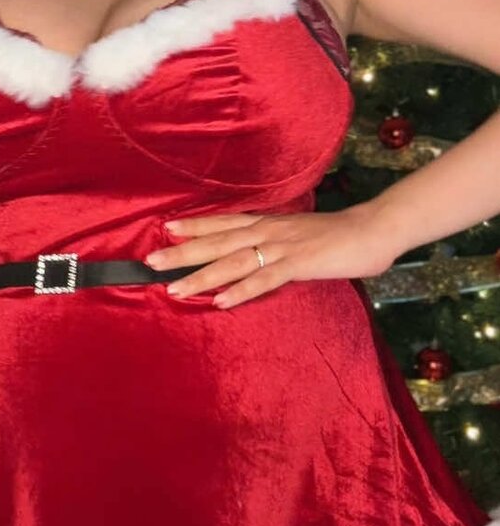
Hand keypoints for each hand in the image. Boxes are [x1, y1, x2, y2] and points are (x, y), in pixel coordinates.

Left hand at [144, 203, 399, 308]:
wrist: (374, 229)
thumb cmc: (338, 236)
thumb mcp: (298, 236)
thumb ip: (275, 244)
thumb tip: (256, 254)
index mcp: (269, 224)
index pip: (224, 224)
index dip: (195, 226)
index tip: (166, 228)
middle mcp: (269, 232)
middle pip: (219, 242)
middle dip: (184, 252)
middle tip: (151, 260)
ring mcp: (283, 247)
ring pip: (234, 262)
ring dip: (203, 276)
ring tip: (175, 288)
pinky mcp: (300, 263)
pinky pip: (266, 279)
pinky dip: (243, 290)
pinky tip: (222, 301)